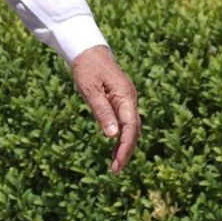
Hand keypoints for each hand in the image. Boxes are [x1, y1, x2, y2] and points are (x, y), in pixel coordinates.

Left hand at [70, 45, 138, 173]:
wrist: (88, 50)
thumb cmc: (87, 68)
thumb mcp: (90, 90)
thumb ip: (102, 112)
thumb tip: (112, 136)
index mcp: (125, 96)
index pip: (130, 126)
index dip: (125, 146)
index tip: (117, 163)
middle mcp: (130, 99)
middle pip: (133, 130)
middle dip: (126, 151)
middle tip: (115, 170)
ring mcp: (127, 100)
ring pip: (131, 128)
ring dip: (124, 146)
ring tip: (115, 165)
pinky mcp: (121, 101)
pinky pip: (125, 122)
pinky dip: (121, 137)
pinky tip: (114, 149)